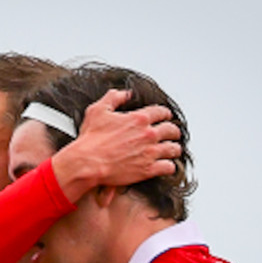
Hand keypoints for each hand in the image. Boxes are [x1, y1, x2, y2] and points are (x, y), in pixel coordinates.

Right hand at [54, 89, 180, 196]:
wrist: (87, 163)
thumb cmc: (91, 139)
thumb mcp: (98, 110)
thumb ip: (113, 97)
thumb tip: (124, 93)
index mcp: (139, 119)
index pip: (161, 112)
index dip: (165, 113)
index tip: (165, 116)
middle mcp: (148, 135)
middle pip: (171, 130)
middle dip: (173, 131)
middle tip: (172, 133)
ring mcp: (150, 152)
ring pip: (173, 149)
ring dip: (174, 148)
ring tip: (173, 150)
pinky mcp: (148, 169)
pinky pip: (168, 167)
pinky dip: (169, 166)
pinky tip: (167, 166)